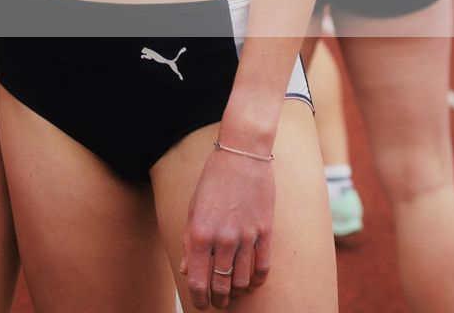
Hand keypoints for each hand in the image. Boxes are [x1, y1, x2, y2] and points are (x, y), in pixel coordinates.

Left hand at [182, 146, 274, 309]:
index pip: (198, 280)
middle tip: (218, 302)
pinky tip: (252, 283)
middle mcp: (223, 239)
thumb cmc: (212, 181)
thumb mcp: (193, 209)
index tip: (201, 305)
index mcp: (200, 233)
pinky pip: (263, 266)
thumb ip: (190, 242)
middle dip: (219, 299)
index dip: (199, 298)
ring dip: (238, 291)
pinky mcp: (265, 231)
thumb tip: (187, 270)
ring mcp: (246, 236)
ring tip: (234, 293)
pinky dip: (258, 280)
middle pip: (222, 284)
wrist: (242, 155)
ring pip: (244, 280)